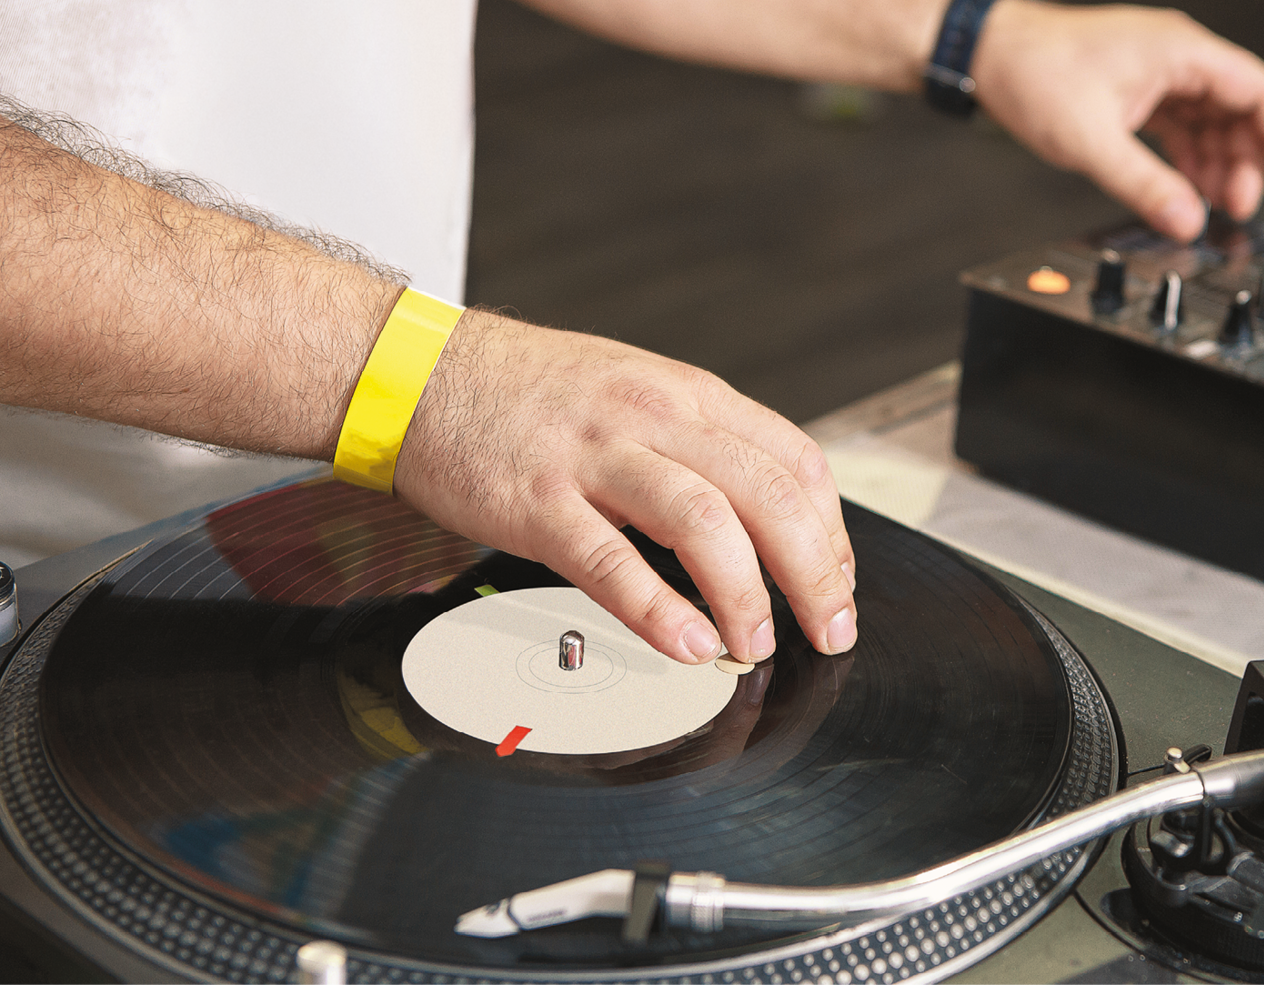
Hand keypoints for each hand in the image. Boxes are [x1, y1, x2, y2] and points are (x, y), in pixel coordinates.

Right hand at [392, 311, 856, 664]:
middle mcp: (653, 419)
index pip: (795, 461)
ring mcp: (596, 458)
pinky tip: (687, 645)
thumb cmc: (528, 393)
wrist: (418, 369)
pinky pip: (612, 562)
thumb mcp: (636, 392)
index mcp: (687, 396)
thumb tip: (763, 515)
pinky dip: (659, 611)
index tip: (837, 581)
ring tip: (758, 644)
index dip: (831, 531)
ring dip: (746, 595)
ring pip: (705, 523)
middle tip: (828, 629)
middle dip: (814, 574)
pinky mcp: (538, 503)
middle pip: (768, 495)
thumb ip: (699, 444)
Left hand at [970, 1, 1263, 239]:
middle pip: (1241, 108)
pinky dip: (1190, 156)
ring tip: (1213, 205)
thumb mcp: (1091, 141)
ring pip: (1212, 118)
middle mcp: (1177, 56)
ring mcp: (1159, 71)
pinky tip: (1188, 187)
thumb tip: (1186, 221)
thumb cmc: (1032, 72)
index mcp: (1180, 52)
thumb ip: (1143, 185)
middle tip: (1239, 207)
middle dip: (1248, 161)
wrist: (987, 53)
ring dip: (1218, 162)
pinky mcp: (1140, 87)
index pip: (1259, 92)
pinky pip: (1183, 123)